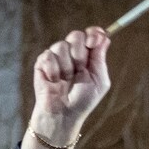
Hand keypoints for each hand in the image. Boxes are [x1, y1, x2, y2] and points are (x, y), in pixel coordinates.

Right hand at [22, 27, 109, 148]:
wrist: (64, 114)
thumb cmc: (83, 100)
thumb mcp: (99, 80)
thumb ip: (100, 58)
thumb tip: (105, 36)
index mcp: (89, 56)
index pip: (92, 34)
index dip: (93, 33)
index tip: (94, 41)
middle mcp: (73, 53)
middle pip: (76, 35)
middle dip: (79, 53)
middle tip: (79, 69)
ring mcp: (57, 57)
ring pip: (61, 46)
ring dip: (66, 66)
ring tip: (65, 80)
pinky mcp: (42, 62)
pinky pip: (48, 56)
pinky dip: (53, 71)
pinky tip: (54, 81)